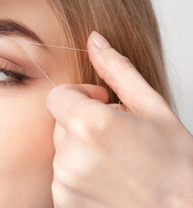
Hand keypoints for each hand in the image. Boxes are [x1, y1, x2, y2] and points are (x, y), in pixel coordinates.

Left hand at [47, 31, 192, 206]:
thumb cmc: (176, 165)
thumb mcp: (152, 108)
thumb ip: (117, 70)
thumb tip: (95, 40)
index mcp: (90, 125)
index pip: (56, 96)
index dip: (79, 96)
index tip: (101, 104)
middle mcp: (70, 156)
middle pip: (59, 122)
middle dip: (82, 122)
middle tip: (115, 135)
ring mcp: (65, 182)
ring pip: (61, 148)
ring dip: (81, 147)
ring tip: (115, 158)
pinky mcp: (64, 202)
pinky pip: (61, 174)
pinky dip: (78, 171)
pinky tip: (107, 177)